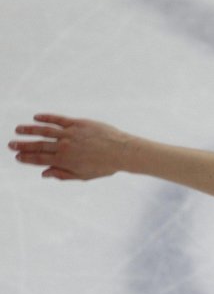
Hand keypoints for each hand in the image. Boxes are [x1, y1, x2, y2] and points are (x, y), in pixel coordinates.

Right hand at [9, 114, 132, 180]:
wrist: (122, 151)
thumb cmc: (105, 166)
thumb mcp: (84, 176)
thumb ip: (63, 174)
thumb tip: (44, 173)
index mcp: (65, 161)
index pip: (40, 159)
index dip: (27, 158)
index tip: (17, 157)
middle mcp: (65, 147)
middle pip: (39, 145)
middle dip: (23, 145)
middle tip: (10, 145)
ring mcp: (70, 134)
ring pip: (45, 131)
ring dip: (30, 130)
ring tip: (18, 130)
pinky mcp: (78, 123)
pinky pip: (58, 119)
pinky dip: (46, 118)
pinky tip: (36, 117)